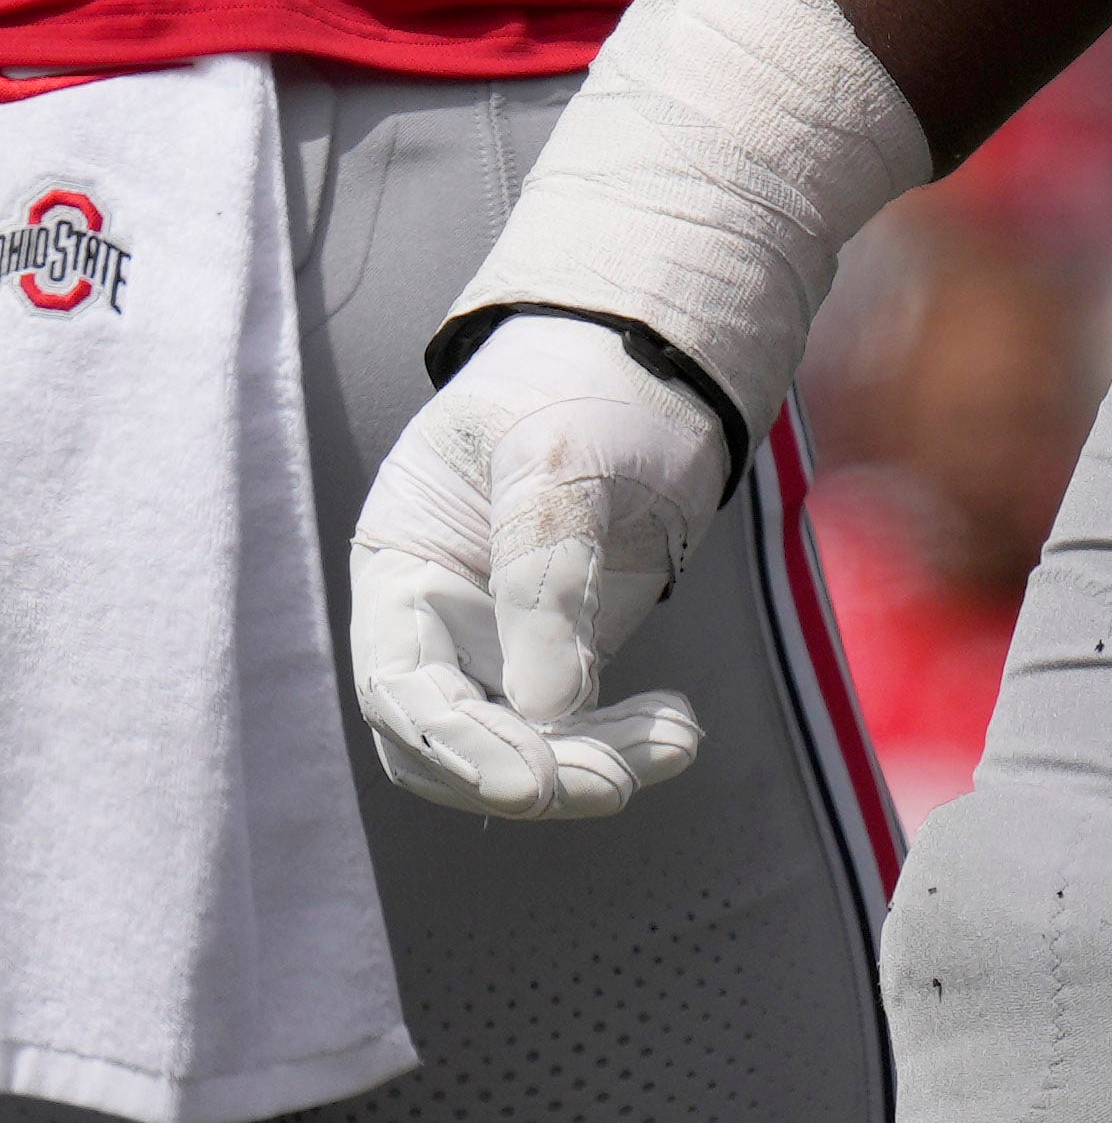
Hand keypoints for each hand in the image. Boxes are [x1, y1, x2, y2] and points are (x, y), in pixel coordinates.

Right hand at [351, 314, 726, 817]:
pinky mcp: (564, 652)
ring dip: (592, 762)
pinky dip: (621, 740)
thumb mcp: (560, 454)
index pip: (402, 687)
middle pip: (456, 737)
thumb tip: (550, 709)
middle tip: (619, 783)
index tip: (534, 783)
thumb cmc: (583, 385)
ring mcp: (497, 644)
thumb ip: (547, 569)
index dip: (459, 745)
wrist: (649, 359)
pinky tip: (680, 731)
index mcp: (399, 569)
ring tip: (679, 742)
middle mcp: (435, 623)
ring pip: (523, 743)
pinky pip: (577, 725)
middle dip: (533, 771)